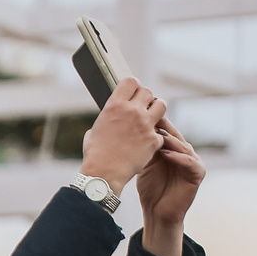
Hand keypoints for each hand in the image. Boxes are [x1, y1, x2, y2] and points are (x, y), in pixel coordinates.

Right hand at [81, 77, 167, 192]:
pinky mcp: (153, 140)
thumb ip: (107, 118)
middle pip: (148, 91)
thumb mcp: (95, 130)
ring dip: (156, 110)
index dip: (132, 86)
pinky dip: (155, 137)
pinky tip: (147, 143)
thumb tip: (110, 117)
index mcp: (114, 106)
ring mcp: (145, 125)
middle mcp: (132, 112)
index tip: (132, 93)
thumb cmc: (95, 154)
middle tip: (141, 107)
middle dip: (145, 98)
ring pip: (161, 105)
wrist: (103, 174)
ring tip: (150, 118)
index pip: (131, 82)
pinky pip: (160, 132)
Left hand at [136, 124, 204, 255]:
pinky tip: (166, 154)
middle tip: (152, 118)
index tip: (141, 114)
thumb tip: (127, 129)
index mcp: (173, 150)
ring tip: (157, 135)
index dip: (155, 124)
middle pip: (175, 136)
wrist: (157, 211)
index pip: (166, 132)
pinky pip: (189, 162)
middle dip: (164, 127)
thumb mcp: (145, 164)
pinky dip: (178, 157)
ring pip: (183, 147)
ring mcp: (193, 162)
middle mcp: (185, 153)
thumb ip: (143, 148)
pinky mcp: (198, 174)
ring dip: (170, 141)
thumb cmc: (150, 189)